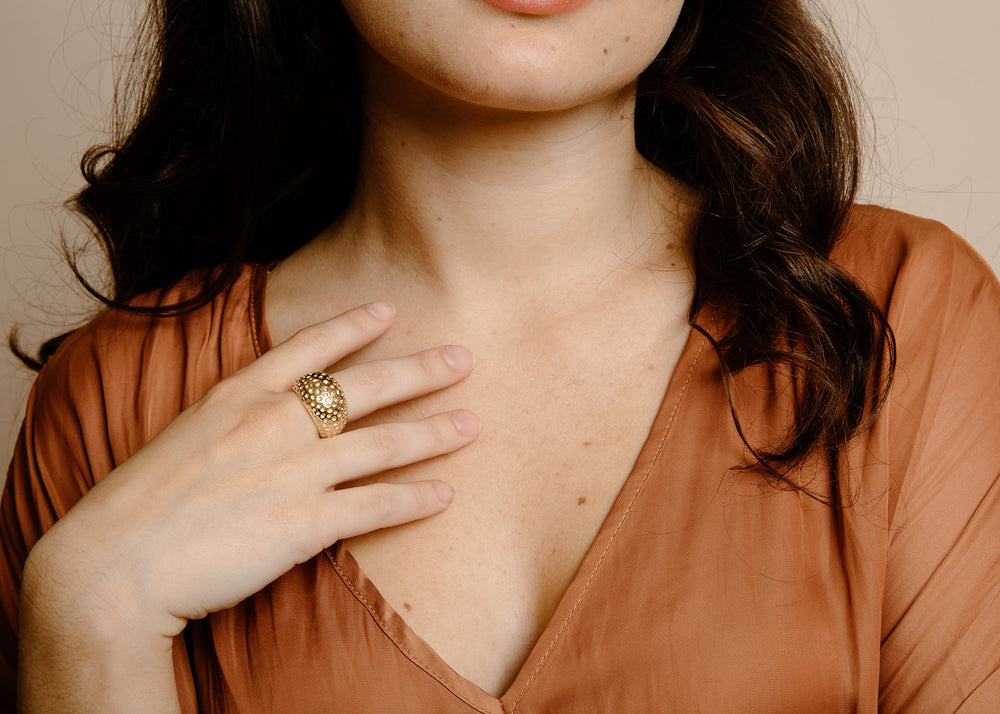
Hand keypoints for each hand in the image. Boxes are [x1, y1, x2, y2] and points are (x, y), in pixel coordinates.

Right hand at [23, 302, 477, 639]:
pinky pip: (375, 506)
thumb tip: (270, 411)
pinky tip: (444, 496)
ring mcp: (293, 471)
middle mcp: (273, 422)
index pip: (309, 347)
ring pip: (383, 444)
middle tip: (463, 358)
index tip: (388, 310)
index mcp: (239, 393)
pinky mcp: (304, 523)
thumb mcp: (185, 434)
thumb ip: (234, 417)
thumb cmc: (141, 503)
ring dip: (434, 434)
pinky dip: (415, 501)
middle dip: (420, 370)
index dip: (354, 326)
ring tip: (471, 426)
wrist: (114, 563)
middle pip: (365, 386)